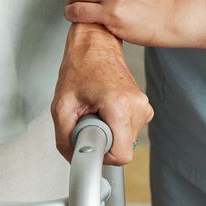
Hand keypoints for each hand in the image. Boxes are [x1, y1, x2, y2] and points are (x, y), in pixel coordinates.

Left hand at [50, 23, 152, 166]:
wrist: (96, 46)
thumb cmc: (80, 68)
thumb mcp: (61, 105)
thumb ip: (64, 138)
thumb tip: (74, 159)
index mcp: (119, 105)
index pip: (120, 156)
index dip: (101, 154)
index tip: (90, 142)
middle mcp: (137, 106)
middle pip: (121, 149)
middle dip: (102, 141)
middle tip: (89, 119)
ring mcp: (143, 107)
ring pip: (125, 141)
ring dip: (108, 132)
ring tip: (96, 110)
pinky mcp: (144, 108)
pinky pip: (128, 131)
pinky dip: (114, 125)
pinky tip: (105, 109)